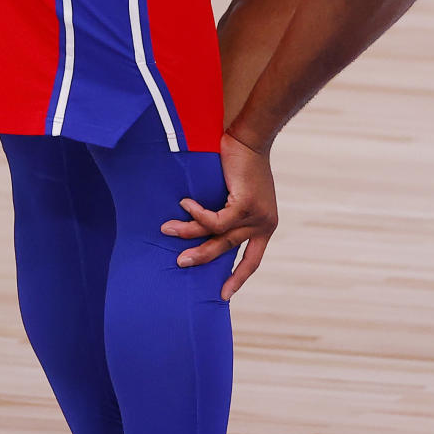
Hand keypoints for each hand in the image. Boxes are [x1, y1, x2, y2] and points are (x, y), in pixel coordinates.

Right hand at [160, 133, 278, 300]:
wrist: (250, 138)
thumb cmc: (241, 163)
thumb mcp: (238, 195)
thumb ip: (227, 215)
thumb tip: (200, 233)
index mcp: (265, 225)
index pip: (253, 259)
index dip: (238, 278)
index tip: (223, 295)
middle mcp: (264, 224)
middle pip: (228, 250)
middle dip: (202, 257)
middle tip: (180, 263)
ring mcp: (257, 215)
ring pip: (218, 235)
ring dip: (190, 233)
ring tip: (167, 230)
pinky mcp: (246, 204)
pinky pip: (215, 220)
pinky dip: (197, 215)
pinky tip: (184, 205)